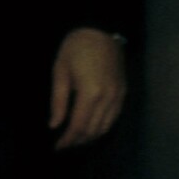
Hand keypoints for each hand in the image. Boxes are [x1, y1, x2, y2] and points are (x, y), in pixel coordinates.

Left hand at [50, 26, 126, 148]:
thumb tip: (54, 125)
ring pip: (106, 127)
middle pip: (94, 130)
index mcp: (91, 93)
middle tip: (64, 146)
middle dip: (78, 141)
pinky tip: (91, 129)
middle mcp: (109, 99)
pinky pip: (113, 118)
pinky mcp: (124, 94)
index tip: (57, 147)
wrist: (101, 31)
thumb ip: (58, 101)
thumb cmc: (75, 48)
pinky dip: (102, 128)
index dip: (68, 139)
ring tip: (75, 140)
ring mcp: (119, 97)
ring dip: (90, 137)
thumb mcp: (60, 72)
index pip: (79, 126)